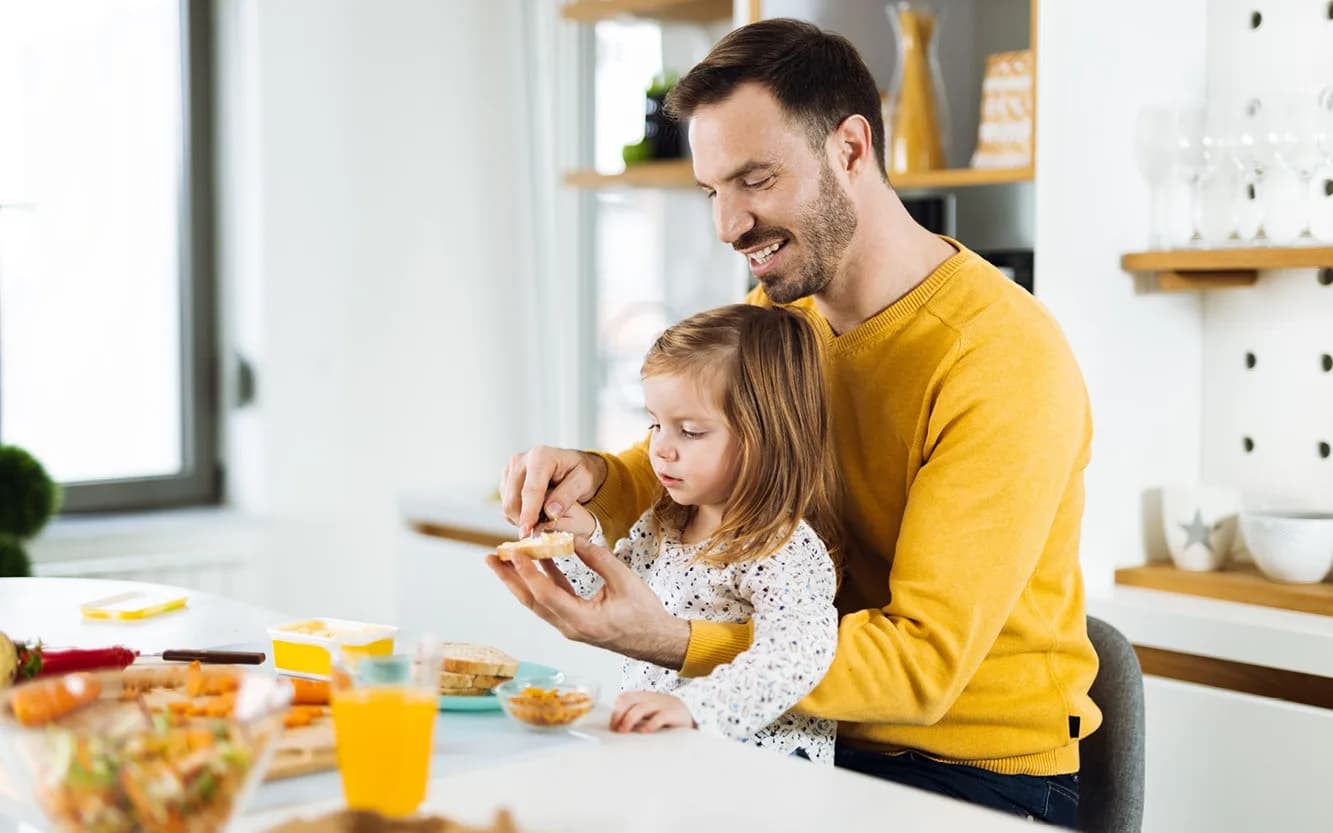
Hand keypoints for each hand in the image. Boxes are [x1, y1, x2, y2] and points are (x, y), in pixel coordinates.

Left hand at [485, 537, 691, 668]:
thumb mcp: (623, 580)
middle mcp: (569, 627)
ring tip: (504, 559)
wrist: (657, 641)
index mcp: (581, 621)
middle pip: (531, 601)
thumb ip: (596, 558)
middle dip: (509, 578)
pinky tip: (539, 562)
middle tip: (490, 557)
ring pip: (537, 602)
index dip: (528, 572)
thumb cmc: (645, 614)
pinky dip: (542, 581)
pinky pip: (551, 600)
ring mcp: (569, 627)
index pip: (545, 594)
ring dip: (520, 580)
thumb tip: (572, 538)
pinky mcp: (574, 622)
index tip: (514, 552)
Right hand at [500, 446, 608, 536]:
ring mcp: (510, 469)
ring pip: (507, 504)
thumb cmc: (581, 472)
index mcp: (541, 456)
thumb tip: (551, 513)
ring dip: (522, 518)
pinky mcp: (506, 479)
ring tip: (543, 519)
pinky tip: (535, 513)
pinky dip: (519, 514)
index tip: (528, 532)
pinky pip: (507, 504)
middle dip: (524, 520)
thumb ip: (568, 495)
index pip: (531, 490)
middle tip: (541, 531)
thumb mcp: (584, 481)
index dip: (529, 513)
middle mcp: (521, 460)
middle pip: (513, 499)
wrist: (574, 465)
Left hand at [610, 691, 695, 732]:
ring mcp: (663, 705)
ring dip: (629, 720)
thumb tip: (616, 730)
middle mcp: (652, 698)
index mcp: (644, 697)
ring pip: (641, 708)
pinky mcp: (674, 714)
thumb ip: (635, 717)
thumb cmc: (664, 718)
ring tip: (625, 732)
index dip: (616, 712)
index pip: (624, 698)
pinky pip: (660, 717)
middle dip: (619, 715)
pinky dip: (649, 724)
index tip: (612, 727)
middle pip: (629, 700)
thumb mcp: (648, 713)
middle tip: (617, 731)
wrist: (689, 716)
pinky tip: (643, 731)